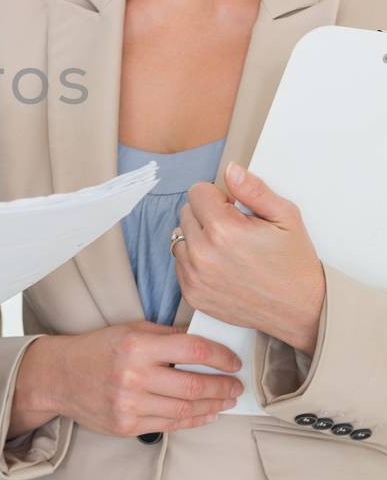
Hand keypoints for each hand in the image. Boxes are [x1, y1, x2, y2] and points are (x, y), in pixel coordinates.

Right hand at [9, 322, 244, 439]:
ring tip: (226, 400)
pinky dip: (193, 420)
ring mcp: (129, 404)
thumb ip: (167, 336)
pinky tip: (206, 414)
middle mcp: (133, 376)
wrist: (59, 377)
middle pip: (193, 385)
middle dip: (223, 386)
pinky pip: (170, 425)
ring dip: (213, 406)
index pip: (192, 350)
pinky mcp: (127, 425)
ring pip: (185, 409)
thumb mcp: (130, 330)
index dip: (220, 357)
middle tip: (237, 386)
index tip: (233, 362)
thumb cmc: (97, 349)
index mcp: (136, 345)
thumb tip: (205, 342)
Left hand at [176, 162, 325, 350]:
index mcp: (223, 229)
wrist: (300, 310)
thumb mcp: (285, 217)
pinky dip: (195, 261)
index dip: (219, 197)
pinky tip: (222, 266)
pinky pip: (180, 264)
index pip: (197, 192)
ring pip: (180, 238)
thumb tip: (231, 170)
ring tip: (228, 249)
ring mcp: (194, 277)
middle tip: (236, 231)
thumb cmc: (294, 264)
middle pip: (186, 212)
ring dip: (198, 238)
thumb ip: (254, 189)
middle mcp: (202, 254)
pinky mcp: (192, 294)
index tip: (236, 210)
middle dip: (207, 215)